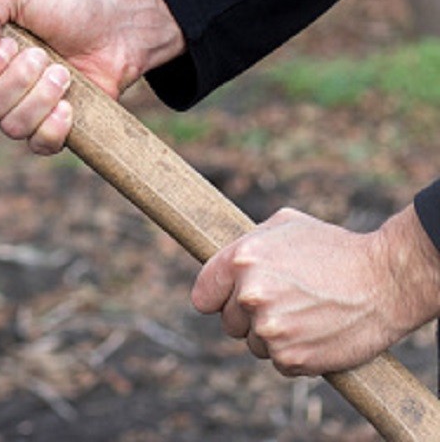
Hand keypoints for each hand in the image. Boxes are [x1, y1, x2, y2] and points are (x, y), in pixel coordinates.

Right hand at [0, 0, 182, 153]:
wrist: (115, 26)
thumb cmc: (63, 4)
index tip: (10, 45)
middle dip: (19, 79)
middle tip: (43, 54)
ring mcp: (22, 110)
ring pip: (11, 127)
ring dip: (41, 97)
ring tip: (63, 73)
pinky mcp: (51, 129)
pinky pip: (38, 145)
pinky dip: (53, 127)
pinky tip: (69, 105)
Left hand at [192, 206, 439, 375]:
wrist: (386, 281)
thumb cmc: (336, 248)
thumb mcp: (285, 226)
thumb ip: (247, 244)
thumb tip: (223, 261)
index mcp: (242, 260)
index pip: (203, 294)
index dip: (218, 298)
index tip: (229, 300)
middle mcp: (251, 295)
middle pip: (229, 322)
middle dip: (249, 317)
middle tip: (284, 304)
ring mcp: (270, 329)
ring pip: (254, 344)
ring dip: (273, 336)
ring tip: (305, 316)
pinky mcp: (292, 358)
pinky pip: (279, 363)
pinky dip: (295, 354)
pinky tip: (316, 333)